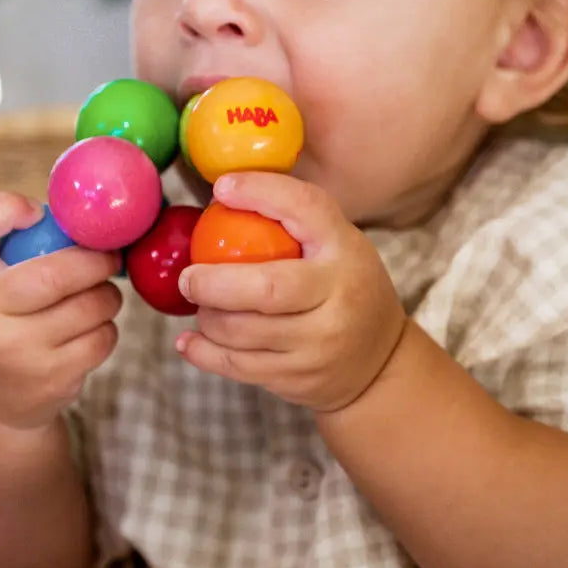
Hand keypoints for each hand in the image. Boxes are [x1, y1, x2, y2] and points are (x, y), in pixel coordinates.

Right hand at [0, 192, 122, 431]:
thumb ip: (10, 241)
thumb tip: (77, 217)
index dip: (7, 208)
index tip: (36, 212)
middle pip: (56, 274)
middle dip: (97, 261)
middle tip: (110, 257)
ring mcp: (17, 352)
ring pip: (91, 306)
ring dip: (108, 295)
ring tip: (99, 294)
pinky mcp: (52, 380)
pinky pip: (102, 338)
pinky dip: (106, 327)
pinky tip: (89, 329)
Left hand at [176, 173, 407, 413]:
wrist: (380, 364)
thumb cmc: (344, 288)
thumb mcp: (338, 246)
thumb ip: (294, 222)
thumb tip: (224, 189)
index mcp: (345, 251)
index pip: (306, 209)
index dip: (261, 193)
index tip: (222, 188)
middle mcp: (338, 297)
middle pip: (266, 288)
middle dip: (213, 282)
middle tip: (188, 277)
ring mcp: (320, 345)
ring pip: (244, 332)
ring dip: (208, 318)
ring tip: (200, 305)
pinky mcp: (300, 379)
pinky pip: (239, 366)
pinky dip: (205, 353)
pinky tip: (189, 342)